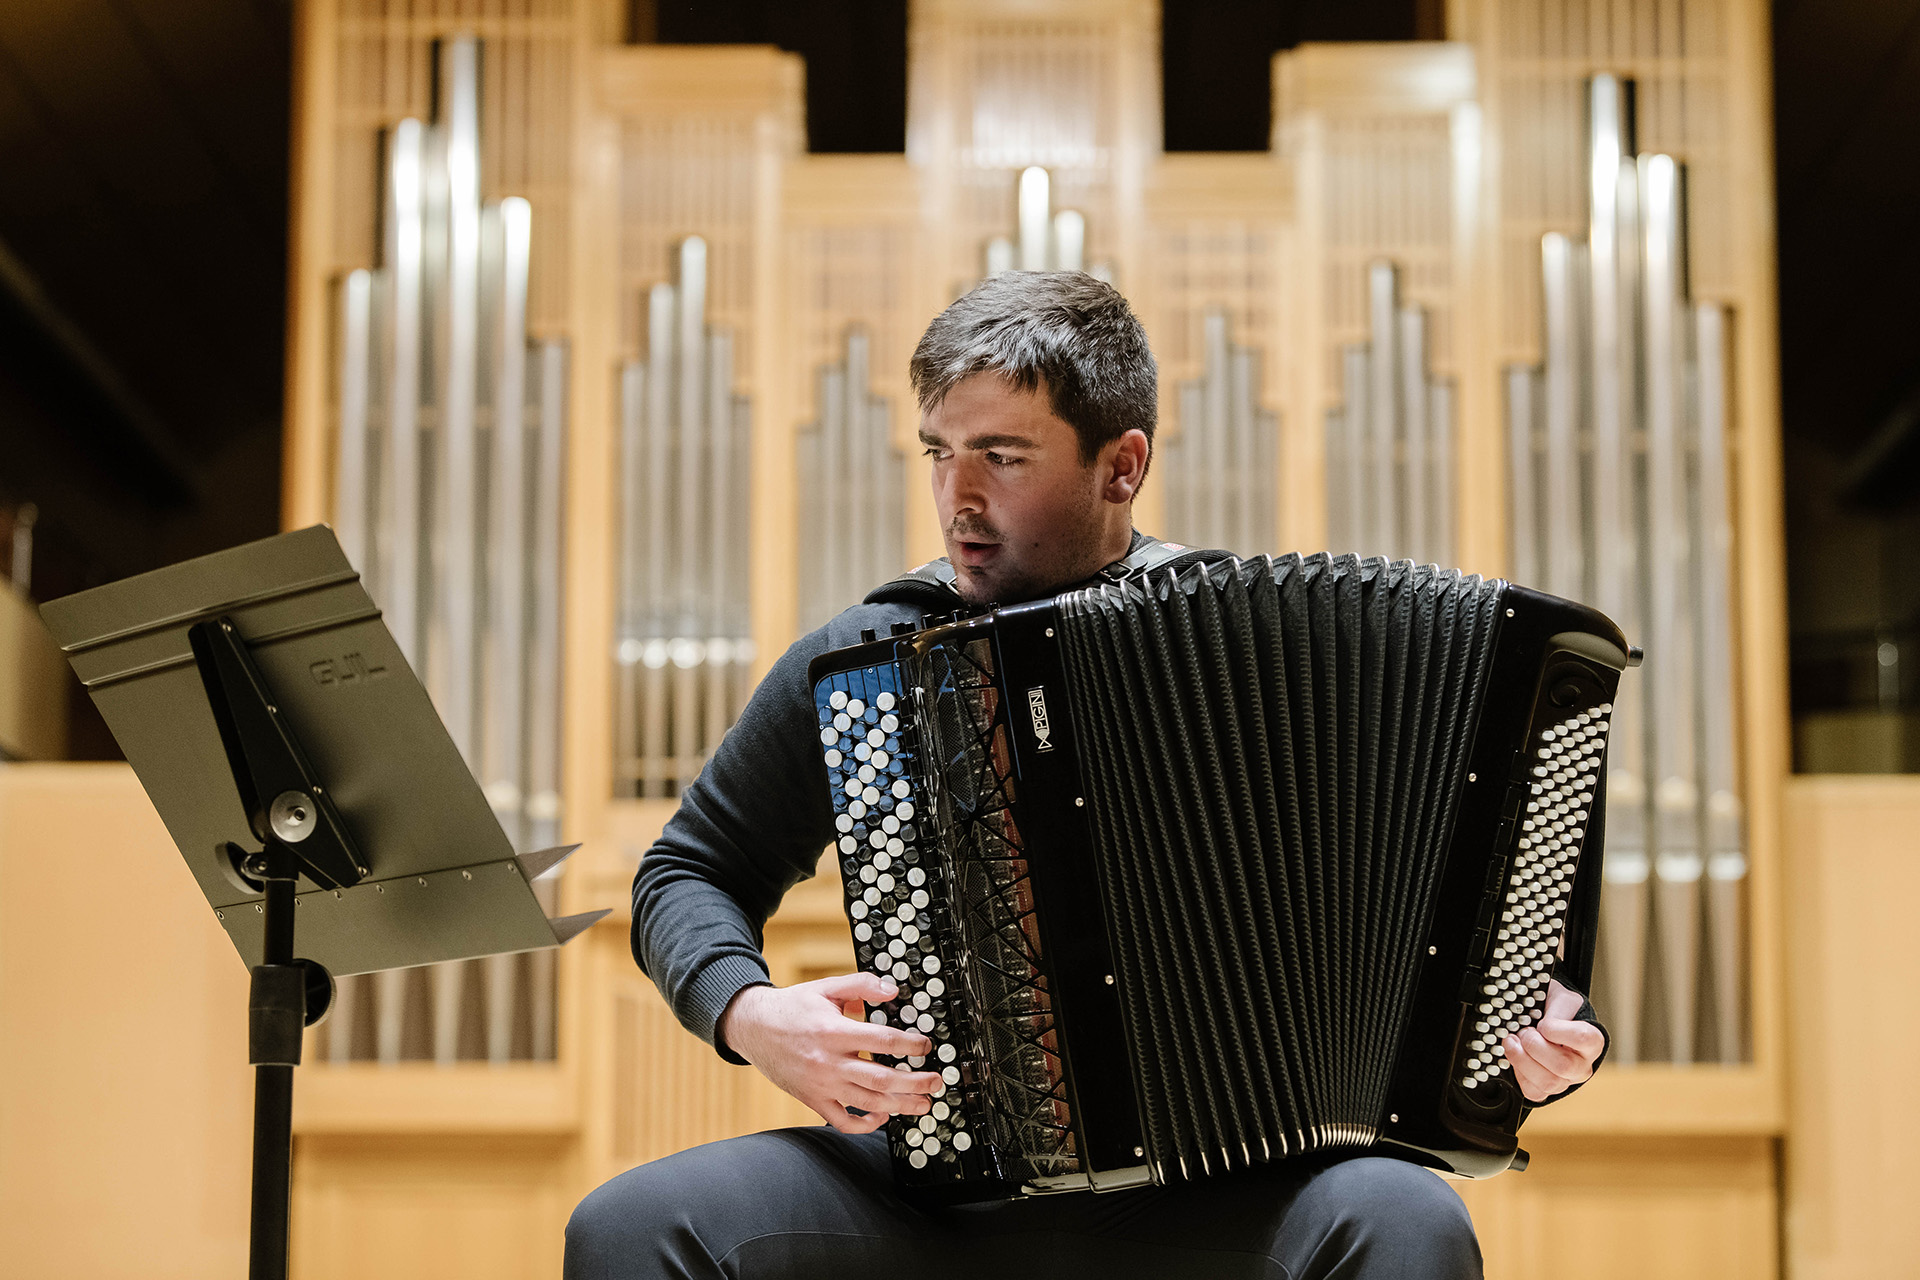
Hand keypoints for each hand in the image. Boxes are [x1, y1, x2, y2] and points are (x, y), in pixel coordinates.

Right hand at [717, 972, 944, 1133]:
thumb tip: (892, 991)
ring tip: (922, 1104)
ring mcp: (821, 1085)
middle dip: (915, 1083)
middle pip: (881, 1079)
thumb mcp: (826, 987)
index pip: (883, 1041)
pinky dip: (864, 1125)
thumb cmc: (792, 1007)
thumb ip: (860, 985)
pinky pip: (841, 1121)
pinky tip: (882, 1117)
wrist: (753, 1027)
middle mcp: (829, 1062)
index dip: (910, 1045)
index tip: (925, 1046)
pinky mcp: (812, 1099)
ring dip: (900, 1106)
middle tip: (936, 1082)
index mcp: (834, 1032)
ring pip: (867, 1103)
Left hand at [1503, 978, 1605, 1102]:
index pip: (1582, 1038)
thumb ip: (1556, 1010)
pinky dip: (1518, 1073)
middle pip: (1563, 1066)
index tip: (1543, 1023)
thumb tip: (1543, 1027)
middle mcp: (1583, 1065)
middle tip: (1523, 1032)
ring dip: (1521, 1059)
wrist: (1547, 1022)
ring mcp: (1566, 1081)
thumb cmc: (1557, 1010)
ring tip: (1512, 1042)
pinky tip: (1515, 1056)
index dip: (1557, 1030)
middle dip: (1534, 1046)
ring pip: (1548, 1082)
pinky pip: (1533, 1091)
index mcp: (1592, 1041)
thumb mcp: (1560, 999)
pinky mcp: (1548, 1091)